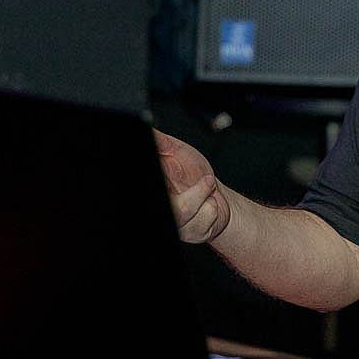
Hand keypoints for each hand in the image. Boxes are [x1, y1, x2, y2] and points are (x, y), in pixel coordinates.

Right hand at [154, 129, 230, 243]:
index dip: (162, 176)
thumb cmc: (192, 172)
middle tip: (205, 179)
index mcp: (154, 184)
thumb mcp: (174, 149)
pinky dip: (211, 207)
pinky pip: (201, 219)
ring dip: (203, 193)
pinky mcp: (188, 233)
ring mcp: (173, 222)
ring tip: (207, 186)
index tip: (169, 169)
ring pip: (183, 210)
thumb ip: (158, 140)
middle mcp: (161, 205)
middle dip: (191, 190)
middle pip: (169, 203)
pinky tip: (208, 204)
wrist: (216, 195)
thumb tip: (143, 124)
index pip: (151, 180)